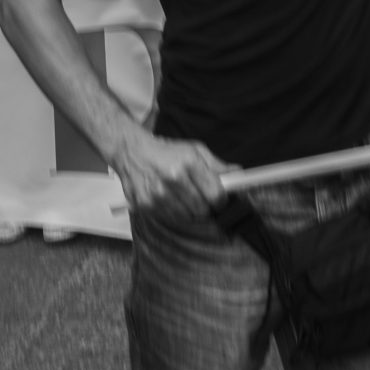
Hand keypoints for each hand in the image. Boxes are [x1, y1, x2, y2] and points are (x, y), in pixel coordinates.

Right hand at [110, 131, 233, 219]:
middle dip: (205, 206)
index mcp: (189, 163)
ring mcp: (158, 195)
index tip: (220, 199)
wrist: (132, 152)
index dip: (221, 200)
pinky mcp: (146, 205)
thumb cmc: (166, 151)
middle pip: (202, 210)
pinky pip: (170, 218)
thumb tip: (238, 173)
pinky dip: (174, 212)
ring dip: (189, 210)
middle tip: (201, 197)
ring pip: (187, 217)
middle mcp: (173, 180)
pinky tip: (170, 199)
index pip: (216, 195)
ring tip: (183, 197)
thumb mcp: (195, 150)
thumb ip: (217, 165)